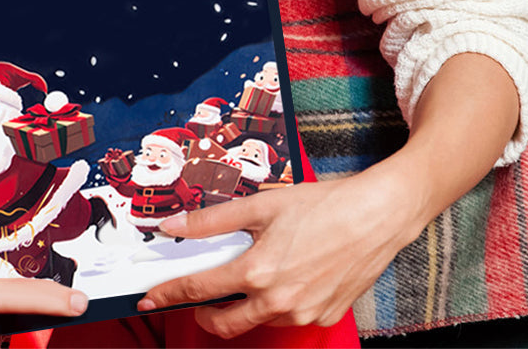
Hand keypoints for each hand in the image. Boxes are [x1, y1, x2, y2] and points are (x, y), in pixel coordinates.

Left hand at [137, 168, 415, 337]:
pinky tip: (282, 276)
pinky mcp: (323, 317)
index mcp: (258, 272)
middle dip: (202, 313)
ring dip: (241, 305)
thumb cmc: (322, 206)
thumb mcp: (261, 205)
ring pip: (257, 320)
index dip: (170, 294)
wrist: (376, 217)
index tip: (151, 298)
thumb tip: (174, 226)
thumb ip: (212, 220)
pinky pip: (288, 318)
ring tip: (246, 274)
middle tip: (192, 298)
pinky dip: (274, 303)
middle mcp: (279, 302)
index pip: (199, 289)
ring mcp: (303, 315)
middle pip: (224, 323)